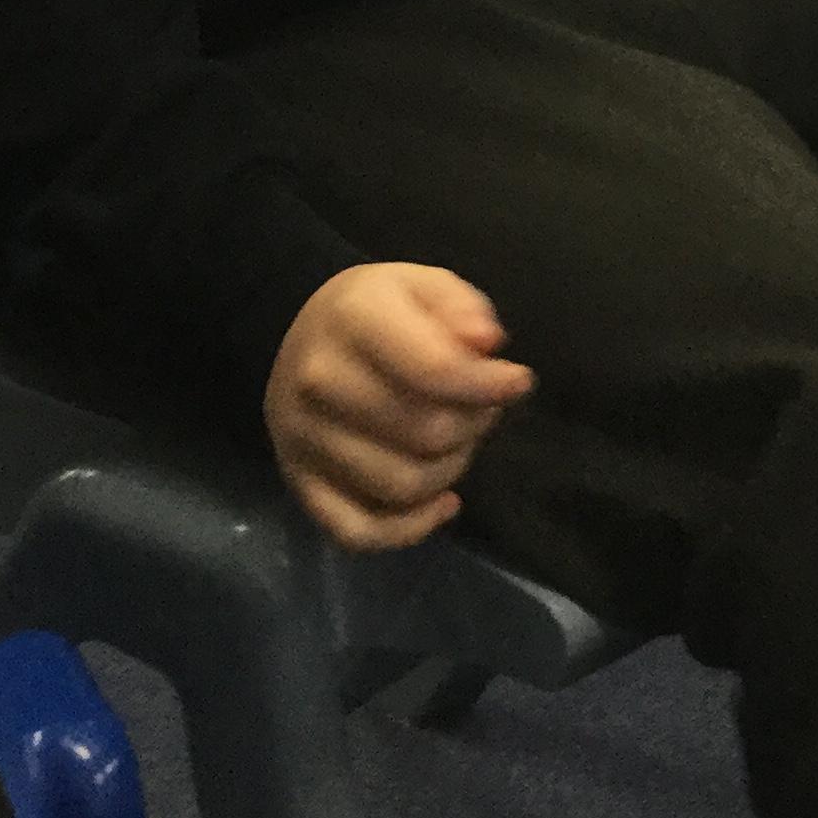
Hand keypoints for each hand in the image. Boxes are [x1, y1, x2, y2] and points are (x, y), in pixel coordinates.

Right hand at [264, 265, 533, 551]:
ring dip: (450, 471)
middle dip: (473, 425)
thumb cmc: (379, 308)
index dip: (489, 384)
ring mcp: (300, 438)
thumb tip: (487, 343)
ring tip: (459, 442)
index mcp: (353, 319)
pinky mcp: (298, 482)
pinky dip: (410, 530)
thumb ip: (461, 308)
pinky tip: (444, 503)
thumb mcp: (423, 285)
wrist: (304, 335)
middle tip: (483, 409)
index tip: (519, 381)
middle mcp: (317, 381)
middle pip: (424, 433)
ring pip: (400, 486)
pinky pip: (358, 533)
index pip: (434, 369)